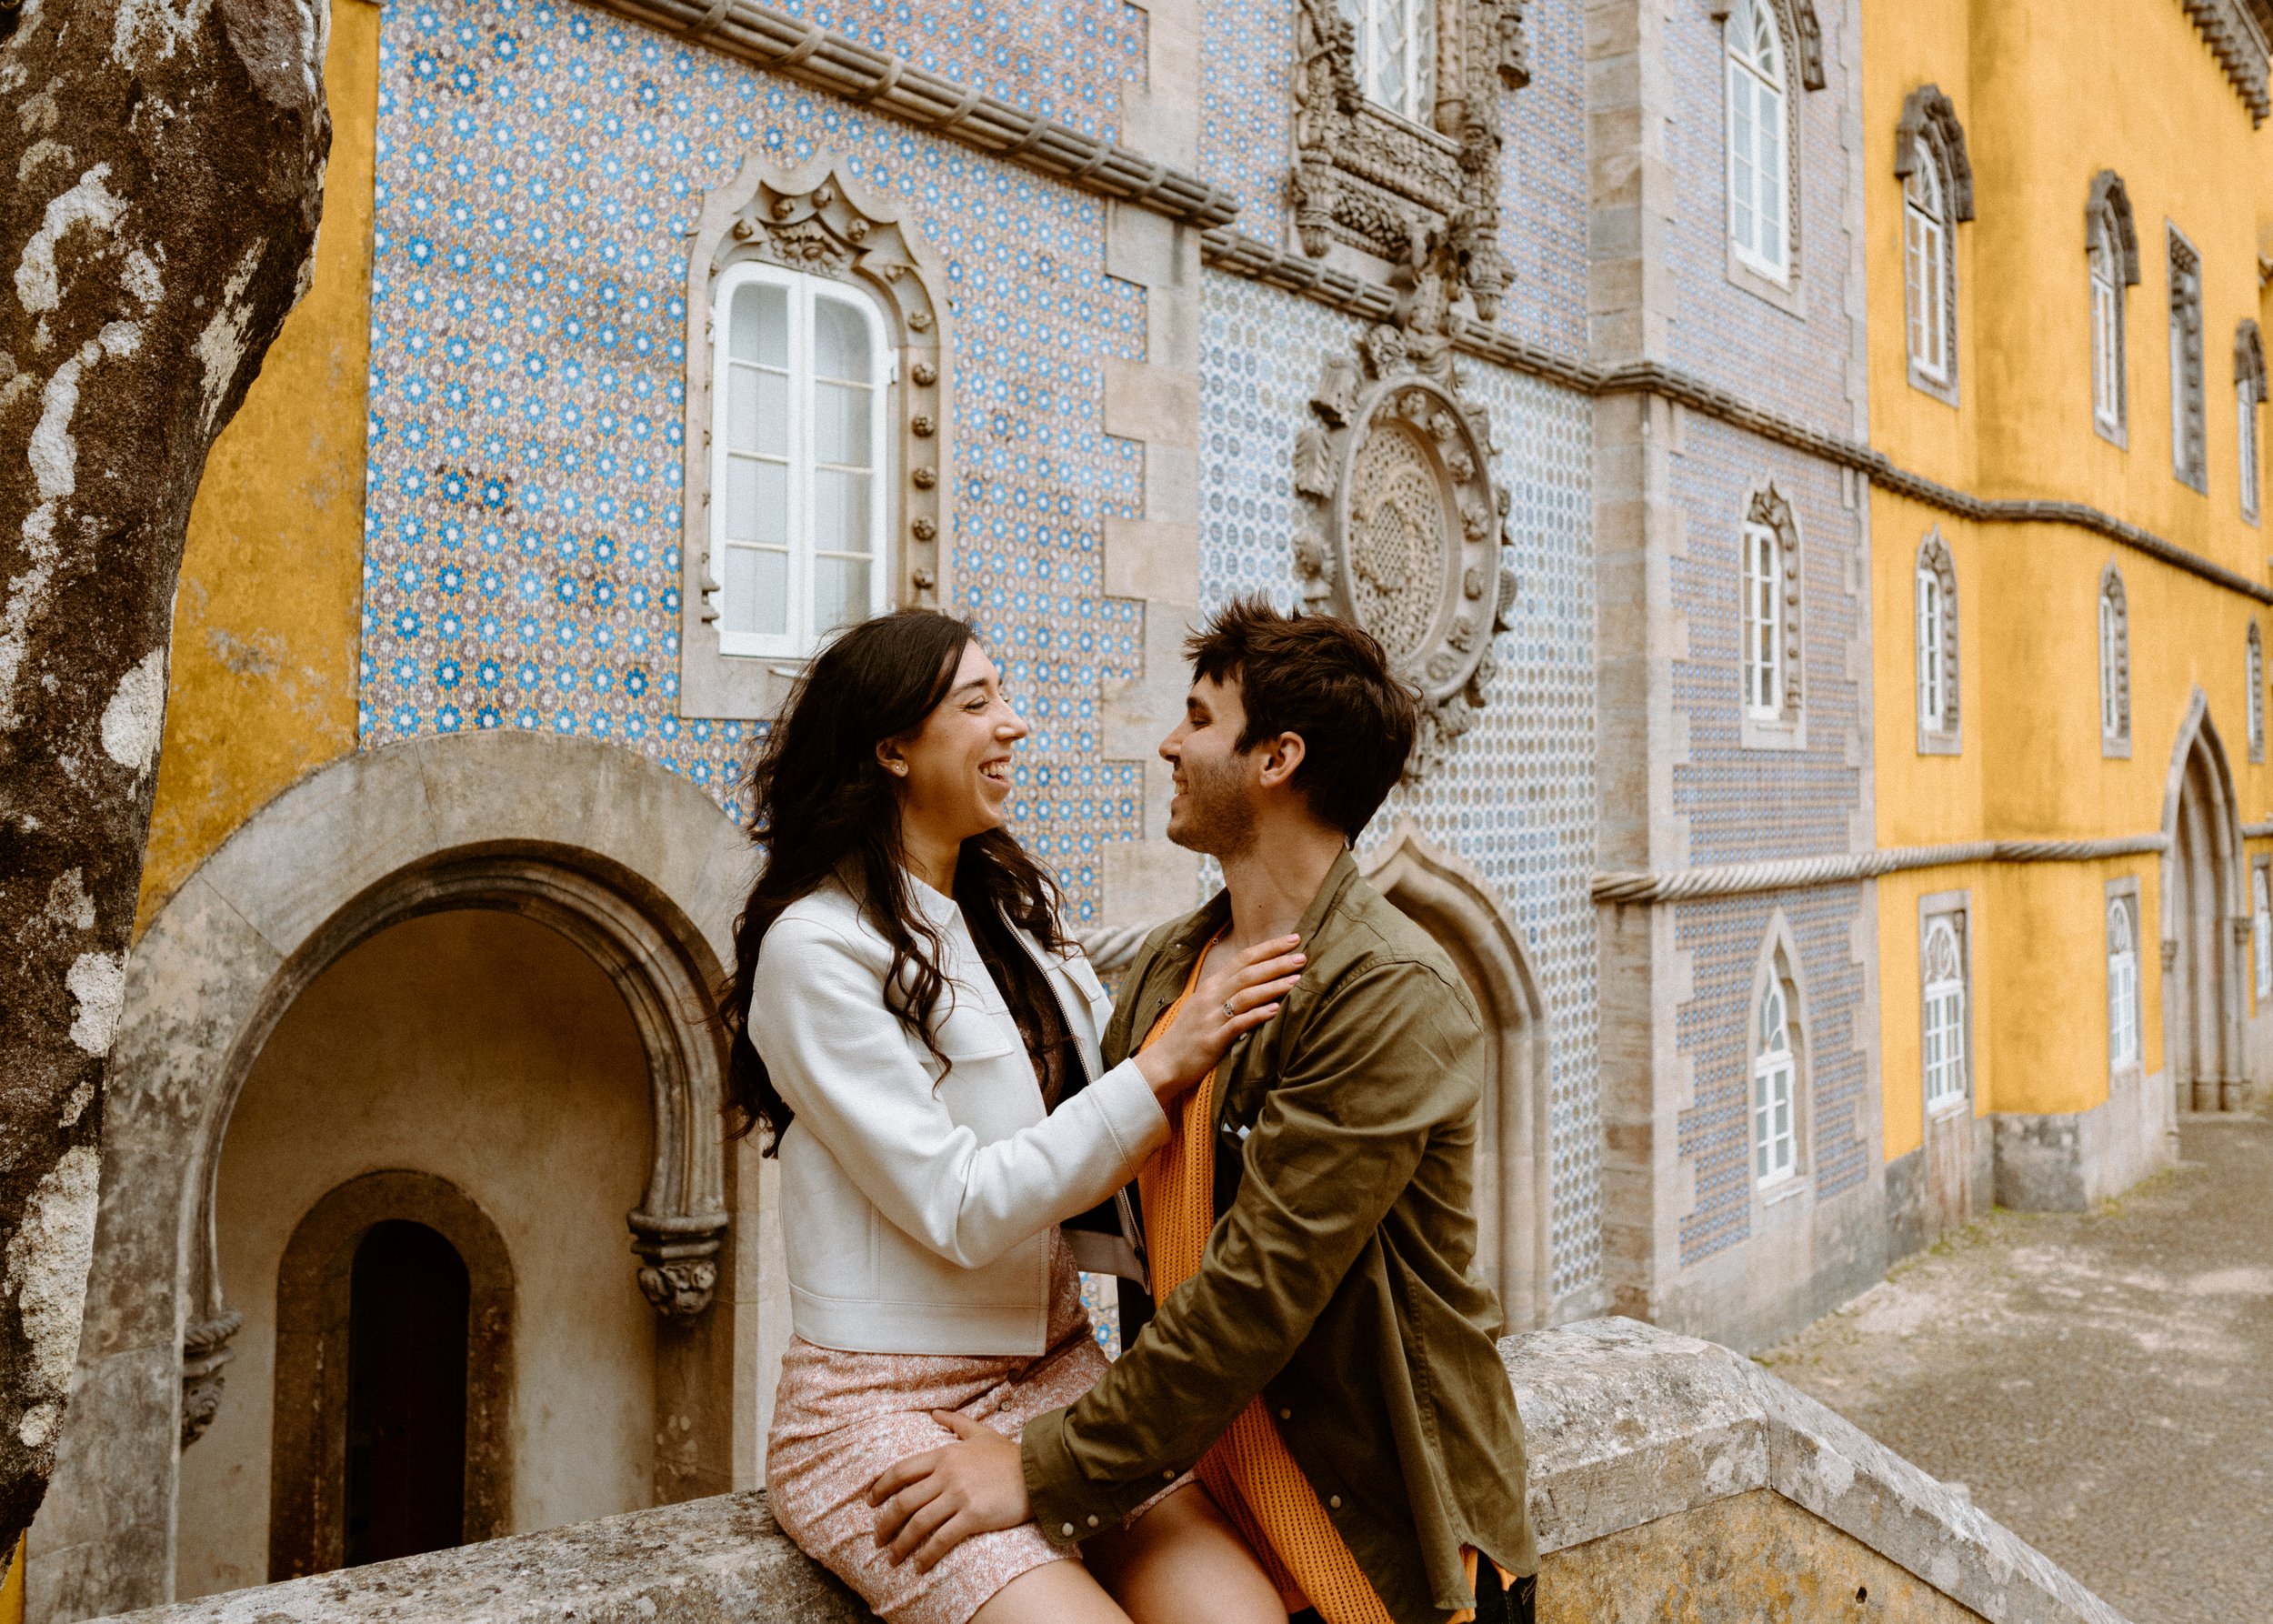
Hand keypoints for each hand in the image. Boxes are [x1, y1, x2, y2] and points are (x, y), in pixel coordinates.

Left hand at [868, 1410, 1031, 1570]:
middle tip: (878, 1537)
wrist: (1040, 1473)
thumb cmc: (1010, 1456)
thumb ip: (956, 1422)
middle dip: (885, 1523)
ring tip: (893, 1558)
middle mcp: (947, 1474)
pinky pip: (941, 1539)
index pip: (901, 1471)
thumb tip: (935, 1412)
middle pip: (903, 1500)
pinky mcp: (973, 1516)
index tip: (870, 1501)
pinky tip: (920, 1565)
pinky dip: (926, 1555)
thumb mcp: (981, 1433)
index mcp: (944, 1454)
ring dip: (901, 1544)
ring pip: (917, 1523)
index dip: (880, 1487)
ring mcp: (959, 1495)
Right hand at [1133, 935, 1303, 1103]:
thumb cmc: (1189, 1034)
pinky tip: (1276, 1010)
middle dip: (1276, 963)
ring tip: (1296, 980)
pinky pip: (1237, 1024)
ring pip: (1245, 996)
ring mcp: (1210, 1018)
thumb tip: (1257, 977)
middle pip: (1247, 973)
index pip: (1243, 959)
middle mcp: (1210, 997)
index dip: (1269, 948)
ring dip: (1272, 986)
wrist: (1164, 1062)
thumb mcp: (1205, 1005)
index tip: (1293, 939)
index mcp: (1211, 986)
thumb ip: (1227, 990)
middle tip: (1302, 957)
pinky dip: (1257, 1015)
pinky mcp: (1212, 1040)